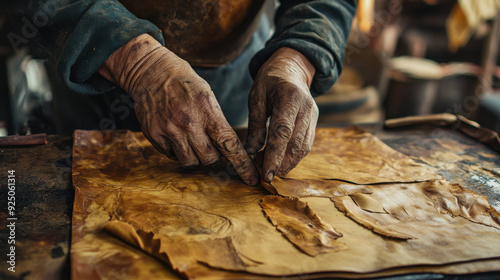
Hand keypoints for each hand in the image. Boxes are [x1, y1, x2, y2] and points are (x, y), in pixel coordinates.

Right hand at [98, 34, 258, 184]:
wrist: (151, 71)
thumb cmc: (185, 84)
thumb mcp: (208, 96)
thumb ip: (217, 122)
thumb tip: (228, 149)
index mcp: (207, 111)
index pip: (229, 144)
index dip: (242, 165)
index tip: (251, 179)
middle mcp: (188, 123)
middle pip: (210, 159)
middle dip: (214, 159)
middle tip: (211, 148)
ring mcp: (169, 130)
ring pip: (190, 162)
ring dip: (195, 157)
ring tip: (192, 141)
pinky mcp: (154, 135)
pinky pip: (171, 156)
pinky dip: (177, 151)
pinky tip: (176, 136)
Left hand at [245, 47, 317, 182]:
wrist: (291, 68)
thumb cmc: (269, 81)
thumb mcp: (256, 97)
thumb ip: (256, 125)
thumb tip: (251, 152)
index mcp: (290, 98)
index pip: (283, 132)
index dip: (275, 155)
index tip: (266, 173)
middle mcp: (306, 108)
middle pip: (296, 144)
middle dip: (281, 164)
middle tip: (266, 177)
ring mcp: (313, 116)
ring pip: (304, 148)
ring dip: (289, 164)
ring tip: (271, 171)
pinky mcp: (314, 122)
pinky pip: (306, 145)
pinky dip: (294, 157)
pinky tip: (281, 163)